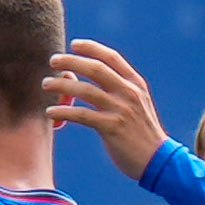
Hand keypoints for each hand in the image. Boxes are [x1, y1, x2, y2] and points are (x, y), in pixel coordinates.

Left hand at [41, 37, 174, 173]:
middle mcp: (129, 93)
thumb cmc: (141, 133)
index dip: (92, 48)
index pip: (112, 58)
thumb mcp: (136, 105)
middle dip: (72, 61)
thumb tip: (86, 80)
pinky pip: (81, 115)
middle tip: (53, 60)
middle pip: (96, 69)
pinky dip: (63, 111)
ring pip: (86, 90)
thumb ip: (118, 91)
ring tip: (45, 84)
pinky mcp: (112, 128)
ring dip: (62, 85)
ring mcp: (121, 110)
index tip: (74, 44)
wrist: (158, 160)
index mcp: (136, 84)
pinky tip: (50, 111)